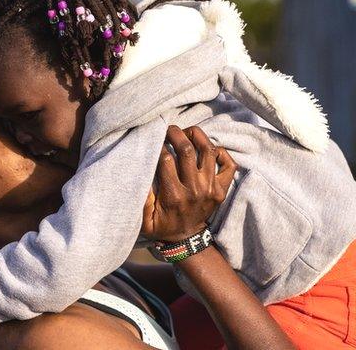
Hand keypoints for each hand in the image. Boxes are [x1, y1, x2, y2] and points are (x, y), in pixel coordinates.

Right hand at [141, 125, 236, 241]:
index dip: (159, 145)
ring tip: (187, 132)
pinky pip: (229, 164)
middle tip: (169, 128)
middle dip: (176, 134)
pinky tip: (208, 149)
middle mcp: (195, 189)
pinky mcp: (222, 189)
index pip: (166, 159)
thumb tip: (139, 176)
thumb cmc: (162, 227)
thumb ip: (141, 201)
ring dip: (198, 136)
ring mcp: (211, 188)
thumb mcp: (145, 221)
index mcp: (174, 195)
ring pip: (209, 151)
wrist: (187, 239)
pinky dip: (220, 152)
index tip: (154, 139)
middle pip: (187, 150)